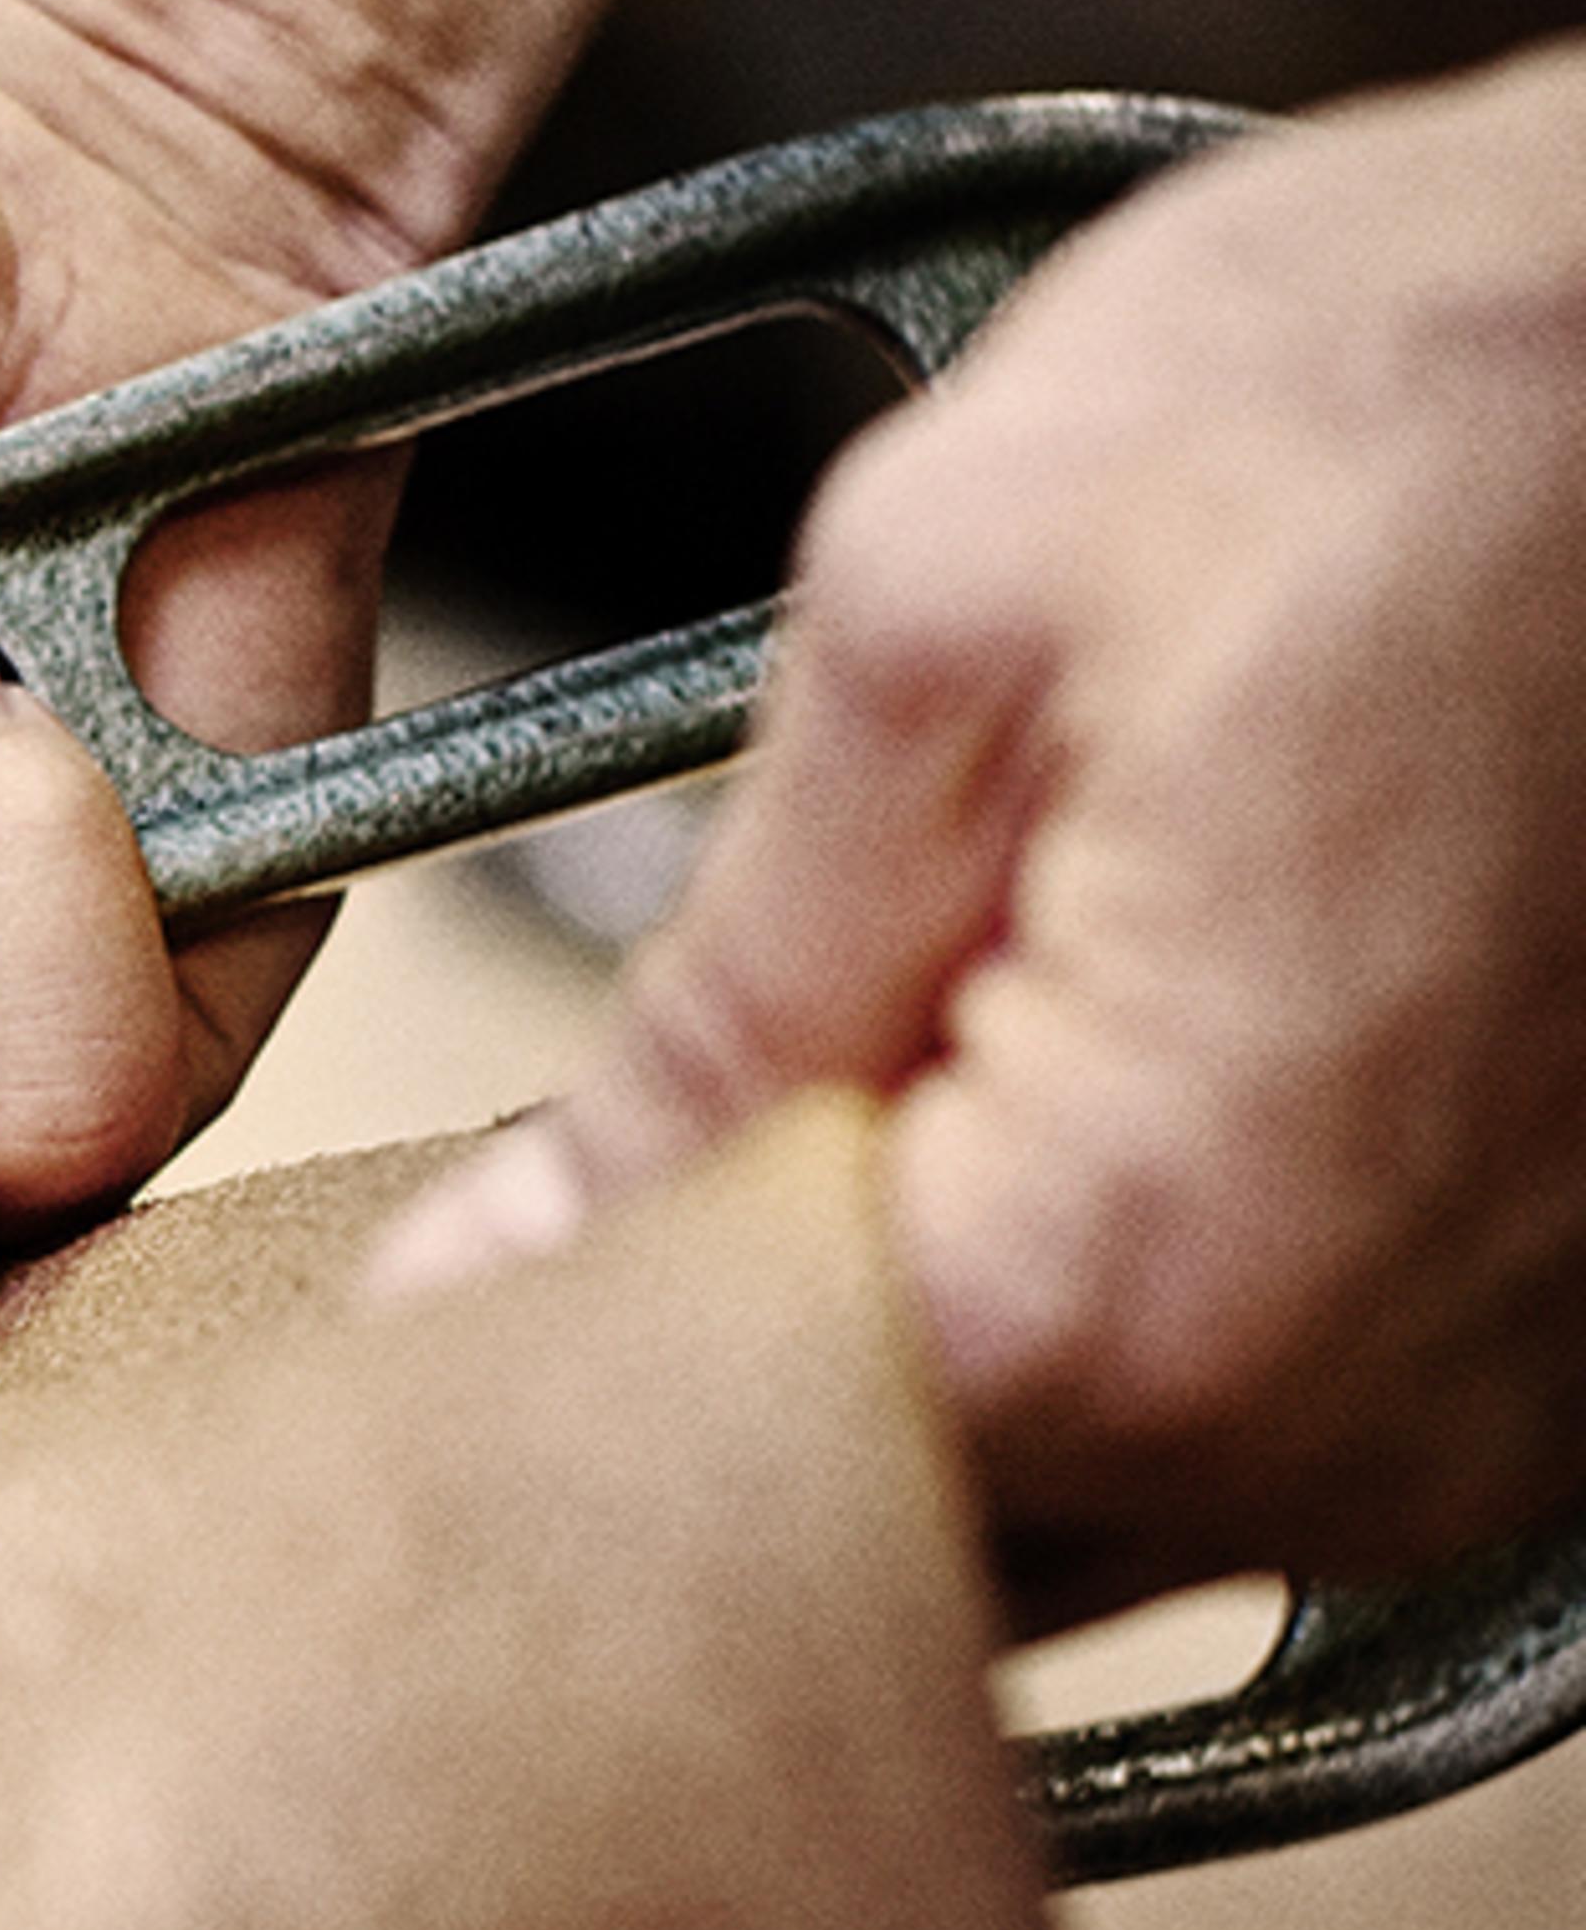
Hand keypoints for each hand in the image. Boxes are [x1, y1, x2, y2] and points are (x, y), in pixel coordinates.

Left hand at [379, 50, 1585, 1602]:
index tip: (454, 1254)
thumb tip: (522, 1249)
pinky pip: (1249, 1431)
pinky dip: (1114, 1305)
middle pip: (892, 1530)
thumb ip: (726, 988)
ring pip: (1065, 1504)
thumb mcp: (952, 611)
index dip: (551, 1350)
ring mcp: (1484, 1426)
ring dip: (925, 1331)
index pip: (720, 1458)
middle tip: (630, 1148)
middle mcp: (1344, 1427)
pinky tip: (1067, 1092)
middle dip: (730, 1362)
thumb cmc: (1438, 399)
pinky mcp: (1564, 1364)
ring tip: (892, 1053)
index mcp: (1150, 1265)